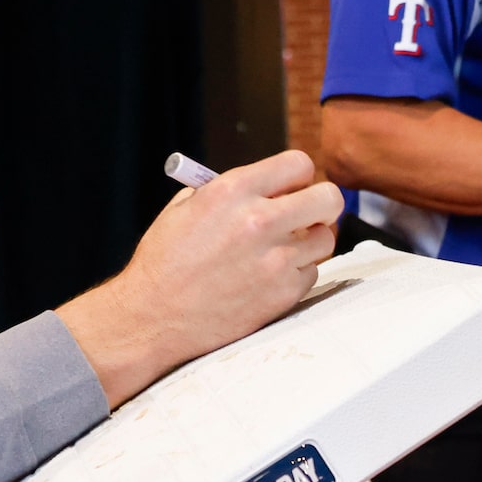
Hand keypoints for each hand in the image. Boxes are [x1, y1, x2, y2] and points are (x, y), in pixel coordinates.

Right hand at [57, 150, 343, 405]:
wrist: (153, 317)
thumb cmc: (163, 263)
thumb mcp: (184, 208)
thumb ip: (227, 191)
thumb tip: (263, 185)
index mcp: (232, 191)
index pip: (299, 164)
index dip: (298, 176)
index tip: (292, 188)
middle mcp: (259, 221)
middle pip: (328, 198)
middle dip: (321, 203)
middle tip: (307, 214)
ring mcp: (275, 260)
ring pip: (325, 238)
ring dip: (310, 240)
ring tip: (283, 248)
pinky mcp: (283, 293)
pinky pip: (311, 273)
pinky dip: (297, 273)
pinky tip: (270, 277)